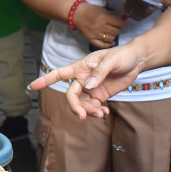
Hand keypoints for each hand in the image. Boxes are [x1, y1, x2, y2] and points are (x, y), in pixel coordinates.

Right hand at [28, 44, 148, 119]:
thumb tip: (88, 85)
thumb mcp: (112, 60)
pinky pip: (94, 107)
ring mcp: (92, 88)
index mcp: (81, 67)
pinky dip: (97, 112)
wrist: (137, 61)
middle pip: (72, 95)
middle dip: (76, 106)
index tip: (33, 86)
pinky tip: (104, 113)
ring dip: (89, 111)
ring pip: (83, 104)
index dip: (46, 80)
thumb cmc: (122, 55)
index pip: (59, 74)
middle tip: (83, 116)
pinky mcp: (101, 95)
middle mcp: (83, 79)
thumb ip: (99, 72)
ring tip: (101, 113)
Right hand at [72, 3, 126, 48]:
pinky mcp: (91, 39)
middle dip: (118, 29)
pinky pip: (102, 45)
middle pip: (116, 31)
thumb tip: (125, 17)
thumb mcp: (103, 10)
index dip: (124, 23)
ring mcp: (95, 34)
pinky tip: (111, 42)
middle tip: (116, 27)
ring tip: (112, 33)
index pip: (119, 23)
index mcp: (104, 17)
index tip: (125, 24)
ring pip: (111, 39)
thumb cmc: (90, 10)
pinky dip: (108, 44)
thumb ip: (114, 14)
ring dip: (114, 36)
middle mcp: (100, 27)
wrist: (76, 14)